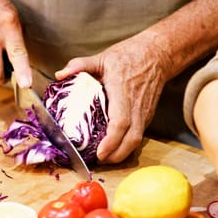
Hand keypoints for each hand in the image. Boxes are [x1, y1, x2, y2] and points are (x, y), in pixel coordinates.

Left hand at [55, 32, 170, 162]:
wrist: (157, 55)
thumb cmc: (130, 56)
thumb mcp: (103, 57)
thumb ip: (80, 65)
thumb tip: (59, 75)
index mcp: (123, 92)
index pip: (120, 122)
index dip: (111, 141)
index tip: (100, 153)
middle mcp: (136, 107)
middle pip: (131, 139)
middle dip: (116, 155)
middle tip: (99, 161)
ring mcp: (144, 113)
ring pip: (137, 141)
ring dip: (122, 154)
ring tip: (105, 159)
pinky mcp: (147, 116)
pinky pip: (138, 136)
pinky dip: (127, 146)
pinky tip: (115, 149)